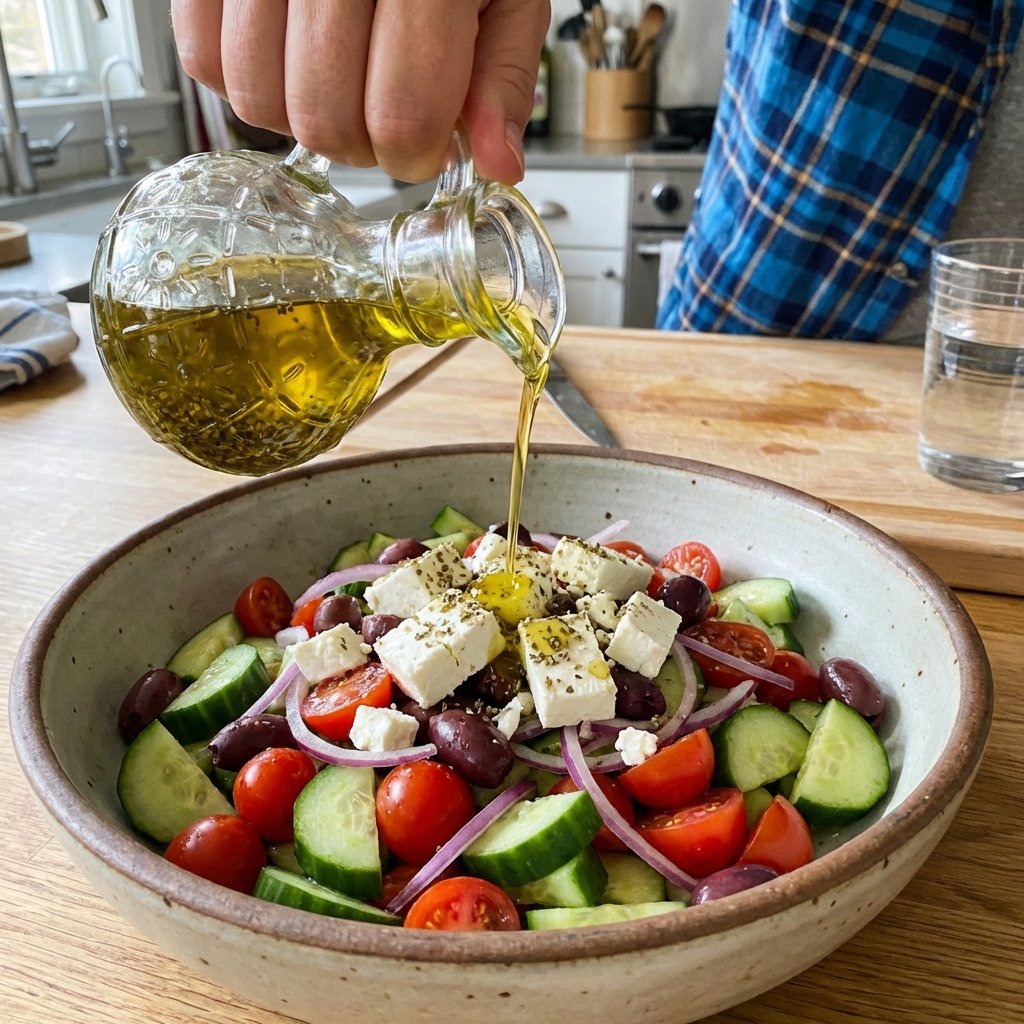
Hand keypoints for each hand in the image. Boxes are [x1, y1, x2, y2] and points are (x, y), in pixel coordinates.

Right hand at [171, 0, 548, 184]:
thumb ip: (500, 78)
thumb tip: (495, 163)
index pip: (401, 116)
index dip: (414, 156)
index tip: (425, 146)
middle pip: (324, 120)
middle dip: (358, 145)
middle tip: (382, 114)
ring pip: (257, 100)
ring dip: (300, 120)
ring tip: (336, 82)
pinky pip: (203, 60)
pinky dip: (246, 80)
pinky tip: (289, 58)